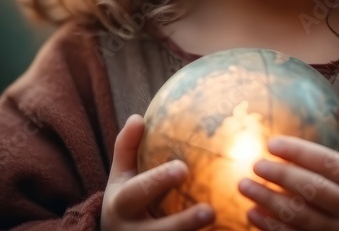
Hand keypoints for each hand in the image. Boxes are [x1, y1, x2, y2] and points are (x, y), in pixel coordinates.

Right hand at [101, 114, 215, 230]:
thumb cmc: (125, 200)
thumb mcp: (119, 176)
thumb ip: (126, 147)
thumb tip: (138, 117)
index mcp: (122, 205)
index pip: (137, 192)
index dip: (159, 181)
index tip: (183, 168)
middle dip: (183, 223)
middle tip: (210, 210)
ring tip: (219, 224)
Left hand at [237, 98, 338, 230]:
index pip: (329, 164)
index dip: (300, 152)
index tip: (272, 143)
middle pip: (312, 190)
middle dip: (281, 177)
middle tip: (255, 165)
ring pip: (300, 217)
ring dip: (269, 202)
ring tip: (244, 186)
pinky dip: (272, 227)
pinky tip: (251, 213)